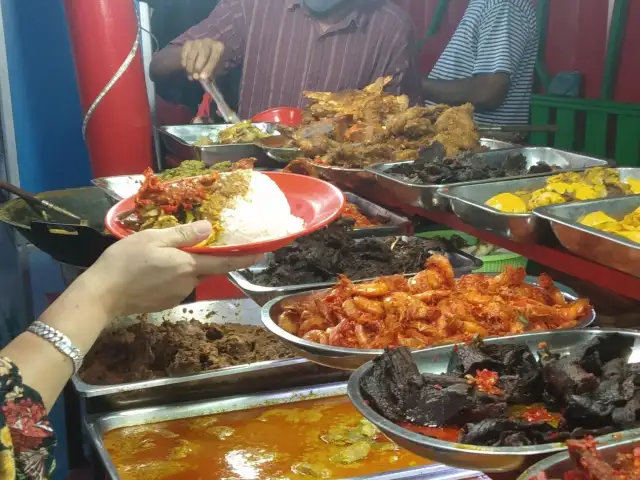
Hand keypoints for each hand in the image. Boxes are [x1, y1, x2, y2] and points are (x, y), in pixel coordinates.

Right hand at [84, 221, 260, 316]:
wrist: (101, 295)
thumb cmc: (125, 261)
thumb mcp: (154, 238)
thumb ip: (184, 234)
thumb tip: (210, 228)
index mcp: (188, 266)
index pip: (224, 262)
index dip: (244, 257)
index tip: (261, 253)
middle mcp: (188, 283)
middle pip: (204, 268)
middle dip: (201, 257)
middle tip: (184, 244)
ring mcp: (177, 296)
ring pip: (189, 276)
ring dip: (182, 266)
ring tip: (158, 256)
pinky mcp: (166, 304)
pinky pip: (176, 286)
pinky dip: (171, 276)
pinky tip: (151, 271)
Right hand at [181, 38, 223, 80]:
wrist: (206, 55)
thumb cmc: (213, 64)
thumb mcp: (215, 70)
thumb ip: (210, 73)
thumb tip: (201, 78)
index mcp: (219, 47)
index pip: (214, 57)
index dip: (208, 68)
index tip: (203, 77)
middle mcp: (208, 41)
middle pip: (202, 53)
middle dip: (198, 67)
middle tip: (195, 77)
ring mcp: (197, 41)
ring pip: (191, 55)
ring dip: (190, 67)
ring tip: (191, 76)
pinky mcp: (188, 43)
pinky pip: (184, 54)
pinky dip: (184, 62)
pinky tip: (186, 69)